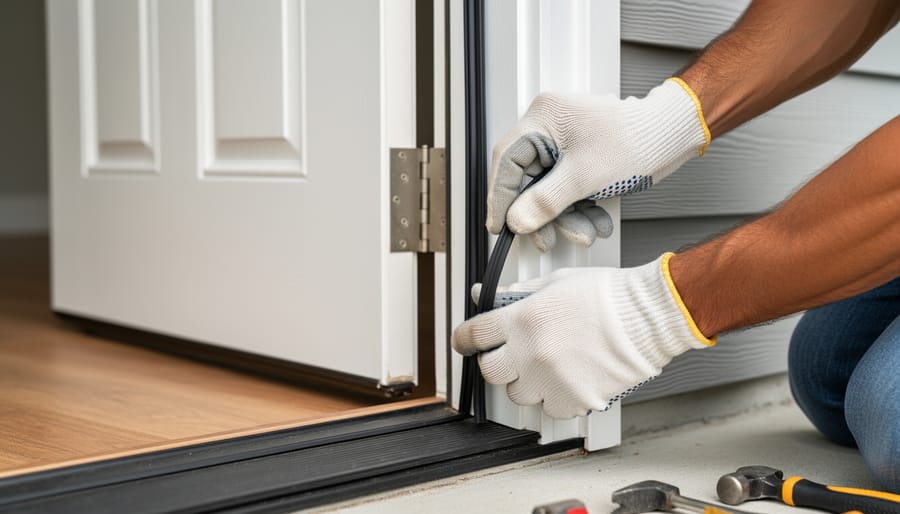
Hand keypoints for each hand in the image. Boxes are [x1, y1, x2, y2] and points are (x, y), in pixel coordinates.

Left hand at [451, 254, 714, 418]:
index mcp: (523, 318)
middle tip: (509, 357)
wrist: (648, 315)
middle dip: (496, 364)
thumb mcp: (555, 281)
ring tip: (547, 367)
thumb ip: (518, 292)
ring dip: (526, 383)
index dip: (463, 340)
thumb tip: (488, 295)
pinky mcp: (575, 399)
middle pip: (489, 371)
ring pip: (518, 395)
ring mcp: (552, 379)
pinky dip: (555, 399)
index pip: (473, 335)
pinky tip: (567, 381)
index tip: (464, 343)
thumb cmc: (609, 295)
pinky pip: (550, 410)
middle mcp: (532, 352)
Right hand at [488, 78, 709, 250]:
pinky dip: (579, 208)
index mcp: (544, 118)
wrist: (673, 136)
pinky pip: (567, 189)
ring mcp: (565, 144)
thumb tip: (516, 220)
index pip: (507, 161)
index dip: (500, 198)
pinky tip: (594, 222)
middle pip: (528, 179)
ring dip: (564, 216)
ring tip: (583, 232)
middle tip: (544, 238)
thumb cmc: (637, 139)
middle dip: (542, 213)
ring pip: (548, 189)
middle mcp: (550, 128)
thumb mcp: (584, 177)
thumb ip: (544, 201)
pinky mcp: (579, 159)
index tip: (499, 226)